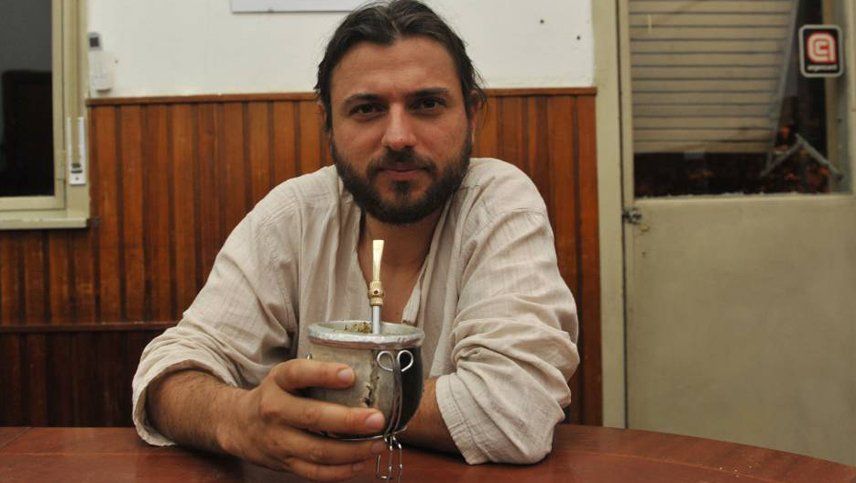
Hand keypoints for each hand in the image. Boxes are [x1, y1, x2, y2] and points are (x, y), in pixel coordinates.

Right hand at [219, 359, 386, 480]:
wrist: (239, 425)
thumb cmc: (277, 395)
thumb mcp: (287, 375)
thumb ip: (317, 374)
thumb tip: (367, 372)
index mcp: (278, 382)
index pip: (298, 374)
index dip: (324, 374)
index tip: (350, 375)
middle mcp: (275, 411)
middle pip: (312, 417)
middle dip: (348, 420)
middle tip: (377, 419)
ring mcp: (279, 441)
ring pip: (318, 451)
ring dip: (352, 450)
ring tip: (378, 442)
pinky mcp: (285, 464)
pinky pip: (315, 473)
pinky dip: (341, 471)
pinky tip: (362, 462)